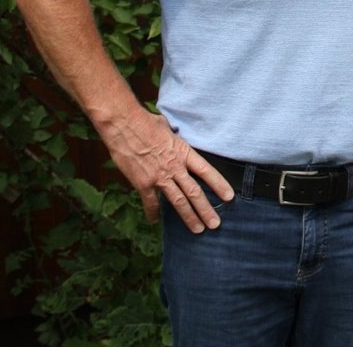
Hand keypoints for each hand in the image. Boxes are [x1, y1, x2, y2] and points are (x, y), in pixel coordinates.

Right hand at [100, 107, 232, 232]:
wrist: (123, 125)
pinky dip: (153, 212)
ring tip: (198, 229)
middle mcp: (174, 167)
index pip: (207, 171)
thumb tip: (174, 135)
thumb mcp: (168, 128)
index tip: (229, 197)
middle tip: (215, 224)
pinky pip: (151, 202)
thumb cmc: (145, 122)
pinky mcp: (142, 183)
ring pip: (178, 201)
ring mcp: (159, 177)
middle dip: (206, 210)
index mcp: (183, 152)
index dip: (219, 185)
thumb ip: (174, 138)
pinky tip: (156, 221)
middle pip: (194, 192)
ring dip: (189, 217)